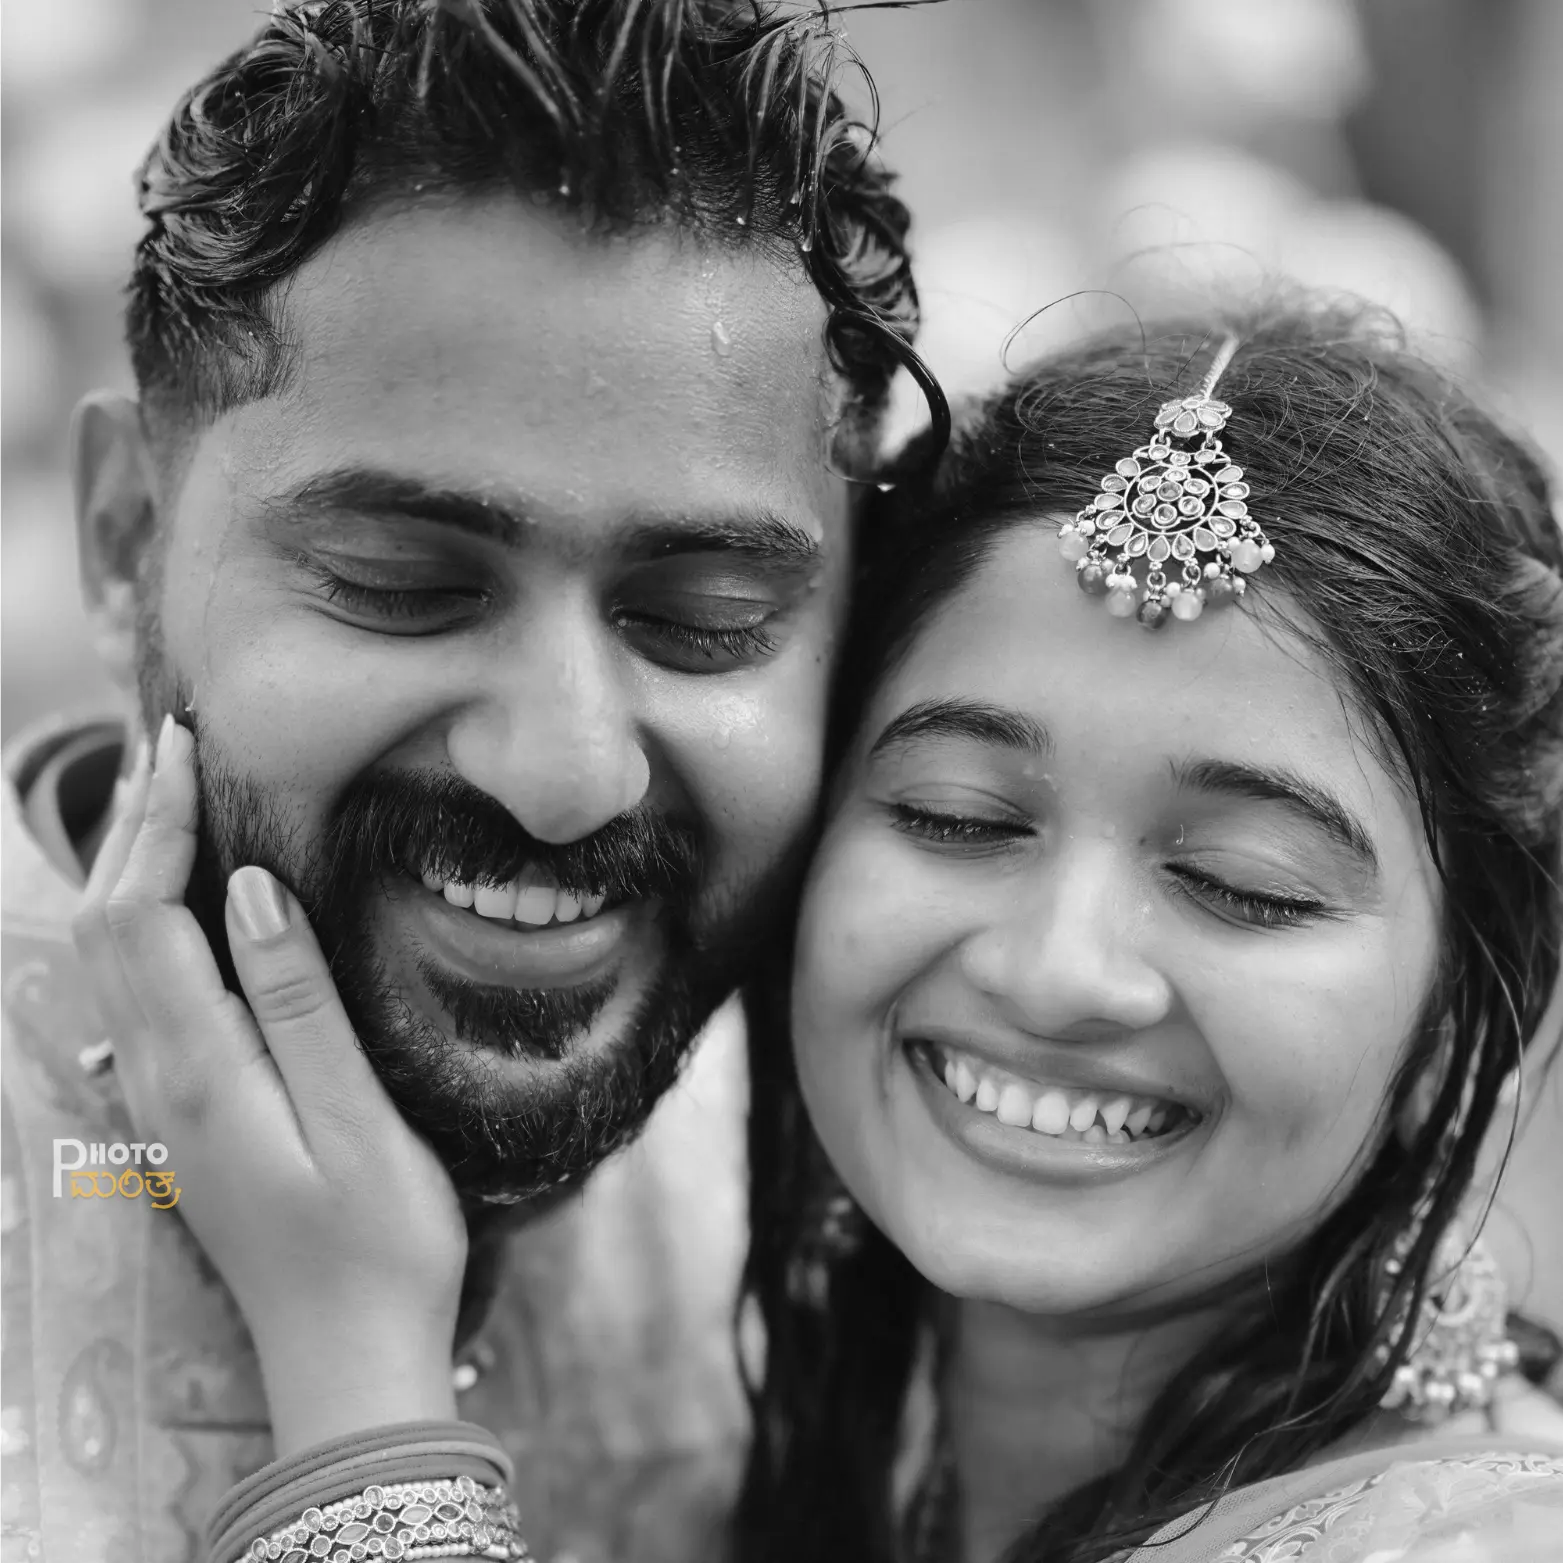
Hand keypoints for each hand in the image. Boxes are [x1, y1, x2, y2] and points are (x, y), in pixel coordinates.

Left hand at [72, 716, 466, 1453]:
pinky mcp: (187, 1117)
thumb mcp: (357, 1122)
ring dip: (133, 870)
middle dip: (131, 828)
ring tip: (175, 801)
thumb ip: (299, 1006)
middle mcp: (159, 1081)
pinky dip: (149, 922)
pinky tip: (194, 902)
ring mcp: (165, 1104)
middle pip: (111, 929)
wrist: (350, 1356)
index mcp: (199, 1072)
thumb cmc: (379, 1243)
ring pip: (115, 960)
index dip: (157, 824)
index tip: (186, 746)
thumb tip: (252, 891)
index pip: (145, 918)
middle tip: (175, 748)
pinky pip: (142, 991)